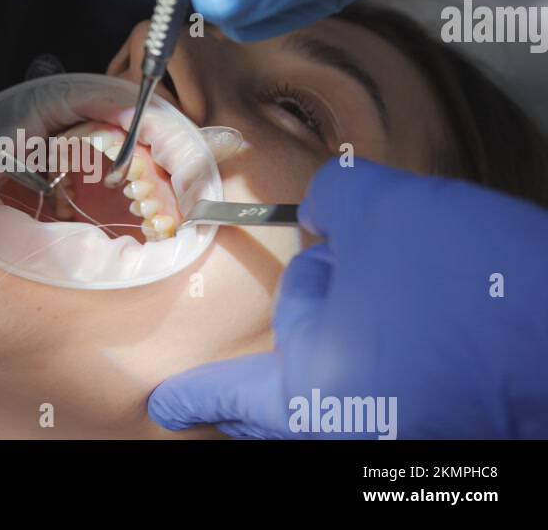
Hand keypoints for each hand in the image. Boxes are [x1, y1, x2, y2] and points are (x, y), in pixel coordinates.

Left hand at [149, 160, 547, 438]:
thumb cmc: (477, 283)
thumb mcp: (388, 209)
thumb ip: (333, 201)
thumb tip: (324, 210)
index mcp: (312, 390)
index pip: (228, 395)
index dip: (193, 396)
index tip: (164, 407)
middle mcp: (350, 431)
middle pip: (280, 409)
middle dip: (260, 379)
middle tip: (253, 356)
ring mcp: (401, 440)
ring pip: (336, 401)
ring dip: (332, 356)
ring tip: (351, 307)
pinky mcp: (448, 432)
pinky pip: (382, 401)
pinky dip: (378, 364)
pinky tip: (406, 324)